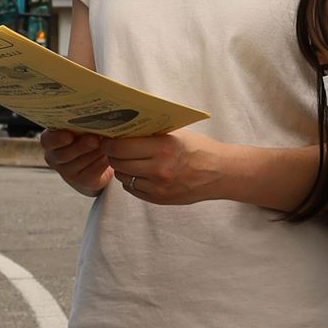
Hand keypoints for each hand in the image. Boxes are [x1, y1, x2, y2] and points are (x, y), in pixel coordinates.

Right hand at [41, 127, 113, 196]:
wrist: (95, 160)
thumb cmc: (86, 135)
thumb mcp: (81, 127)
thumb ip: (83, 123)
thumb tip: (95, 115)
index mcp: (50, 140)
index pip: (47, 140)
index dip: (57, 139)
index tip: (69, 136)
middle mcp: (54, 157)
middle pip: (64, 154)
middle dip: (80, 146)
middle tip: (95, 140)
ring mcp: (67, 172)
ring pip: (80, 163)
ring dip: (95, 153)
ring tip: (107, 144)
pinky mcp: (82, 181)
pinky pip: (92, 172)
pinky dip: (102, 162)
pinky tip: (110, 155)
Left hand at [101, 128, 225, 205]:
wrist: (219, 173)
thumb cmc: (198, 149)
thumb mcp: (176, 134)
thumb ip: (151, 134)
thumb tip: (123, 129)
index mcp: (163, 148)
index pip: (121, 146)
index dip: (110, 143)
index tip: (108, 139)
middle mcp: (159, 169)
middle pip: (119, 163)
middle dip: (113, 155)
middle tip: (113, 149)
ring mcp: (158, 187)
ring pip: (123, 177)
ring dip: (122, 168)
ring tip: (128, 160)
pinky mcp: (159, 199)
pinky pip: (133, 189)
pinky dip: (132, 181)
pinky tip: (139, 173)